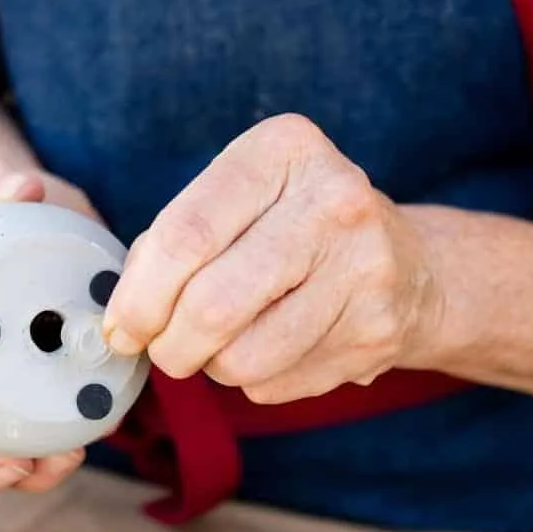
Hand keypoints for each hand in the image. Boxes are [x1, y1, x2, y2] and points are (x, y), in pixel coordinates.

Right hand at [0, 153, 102, 497]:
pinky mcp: (62, 377)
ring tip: (89, 440)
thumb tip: (22, 188)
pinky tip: (110, 405)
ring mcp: (18, 389)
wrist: (20, 208)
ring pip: (29, 453)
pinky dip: (86, 420)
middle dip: (18, 475)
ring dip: (54, 463)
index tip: (3, 460)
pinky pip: (70, 416)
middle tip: (57, 458)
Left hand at [101, 113, 442, 403]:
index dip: (139, 295)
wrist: (411, 267)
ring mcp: (364, 267)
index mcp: (283, 149)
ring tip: (219, 345)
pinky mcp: (377, 331)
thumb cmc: (291, 230)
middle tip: (160, 349)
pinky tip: (272, 349)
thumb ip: (170, 242)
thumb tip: (121, 316)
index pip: (185, 234)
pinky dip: (252, 380)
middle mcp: (334, 199)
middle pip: (211, 303)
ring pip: (240, 357)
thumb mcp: (236, 203)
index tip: (121, 326)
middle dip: (167, 344)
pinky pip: (274, 383)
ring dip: (209, 367)